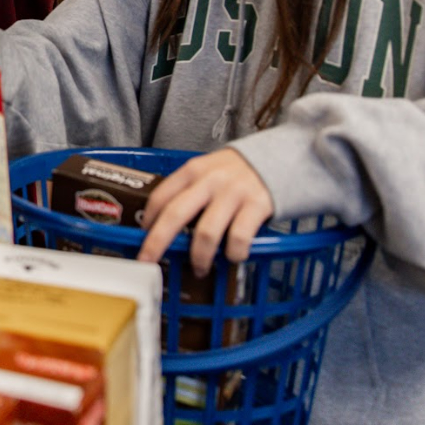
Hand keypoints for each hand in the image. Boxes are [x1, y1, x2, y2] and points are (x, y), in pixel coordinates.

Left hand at [137, 149, 273, 276]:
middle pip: (175, 215)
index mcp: (193, 171)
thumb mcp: (211, 169)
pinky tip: (233, 257)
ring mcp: (234, 193)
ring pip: (206, 233)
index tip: (141, 238)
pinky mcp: (257, 205)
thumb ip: (192, 189)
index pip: (161, 196)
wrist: (284, 155)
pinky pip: (238, 238)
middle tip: (148, 261)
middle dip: (157, 243)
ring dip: (199, 257)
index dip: (148, 221)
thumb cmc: (241, 170)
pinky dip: (233, 253)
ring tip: (199, 268)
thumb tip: (166, 223)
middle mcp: (210, 181)